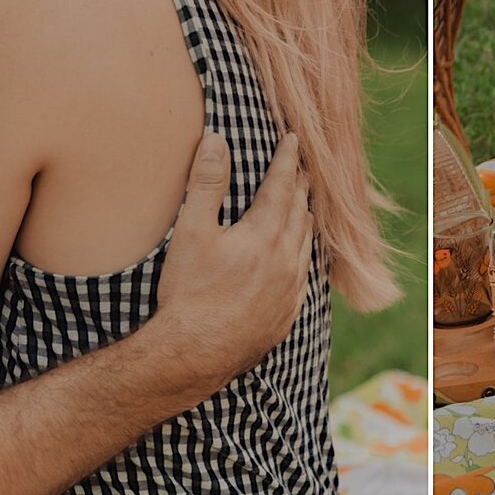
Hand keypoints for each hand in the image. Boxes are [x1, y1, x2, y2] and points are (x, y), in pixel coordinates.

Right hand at [147, 134, 313, 404]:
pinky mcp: (285, 315)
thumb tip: (216, 139)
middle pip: (300, 211)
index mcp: (265, 234)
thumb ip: (206, 183)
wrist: (193, 356)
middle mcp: (286, 259)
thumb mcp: (191, 231)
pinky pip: (304, 276)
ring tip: (303, 205)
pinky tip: (298, 258)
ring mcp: (289, 290)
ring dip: (304, 219)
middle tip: (301, 168)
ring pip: (305, 243)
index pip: (282, 184)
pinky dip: (302, 256)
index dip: (287, 159)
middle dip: (299, 186)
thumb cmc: (188, 293)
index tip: (294, 138)